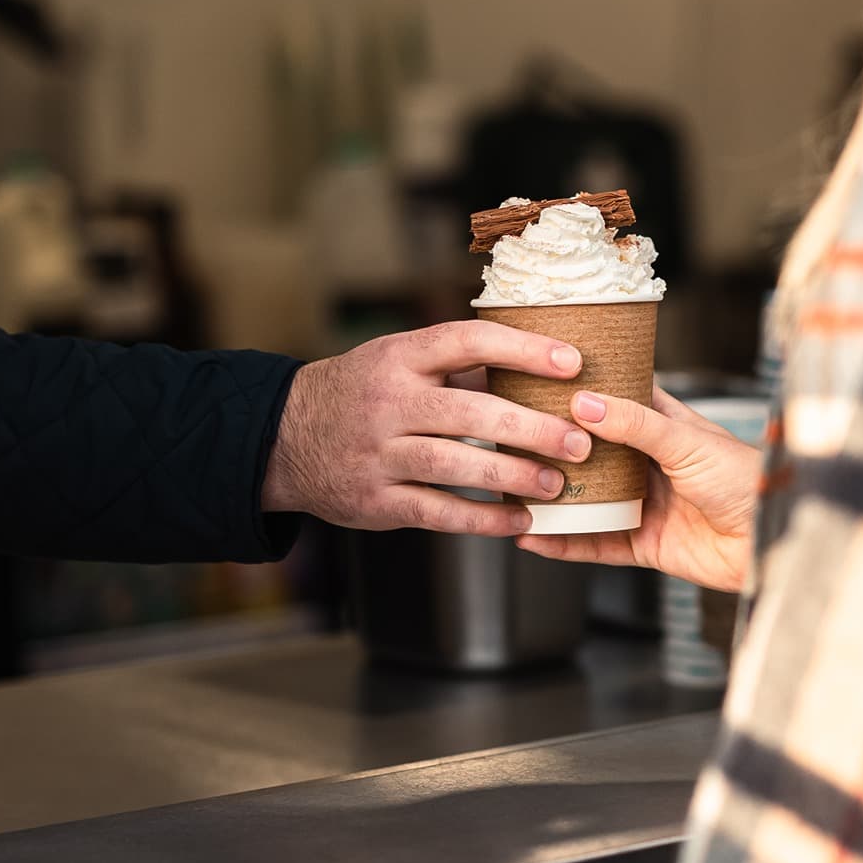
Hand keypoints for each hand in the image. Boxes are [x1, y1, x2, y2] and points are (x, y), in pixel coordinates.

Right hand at [262, 321, 592, 534]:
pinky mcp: (377, 500)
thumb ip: (457, 366)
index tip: (572, 362)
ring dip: (512, 478)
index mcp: (399, 357)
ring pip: (455, 466)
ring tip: (557, 485)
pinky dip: (482, 519)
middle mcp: (389, 403)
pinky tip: (518, 520)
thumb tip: (537, 367)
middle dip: (531, 428)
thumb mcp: (396, 360)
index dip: (523, 350)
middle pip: (469, 413)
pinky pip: (438, 512)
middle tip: (578, 441)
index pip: (467, 342)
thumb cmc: (361, 393)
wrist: (284, 439)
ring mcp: (379, 454)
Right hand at [516, 388, 760, 590]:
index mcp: (666, 428)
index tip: (546, 381)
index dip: (587, 392)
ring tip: (513, 490)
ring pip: (588, 500)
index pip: (619, 401)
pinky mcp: (644, 544)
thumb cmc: (748, 481)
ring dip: (553, 498)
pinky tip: (535, 538)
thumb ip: (635, 424)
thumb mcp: (687, 442)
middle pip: (594, 454)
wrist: (772, 540)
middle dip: (558, 449)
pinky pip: (595, 544)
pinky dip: (564, 544)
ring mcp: (645, 505)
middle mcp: (651, 465)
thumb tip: (586, 404)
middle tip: (515, 437)